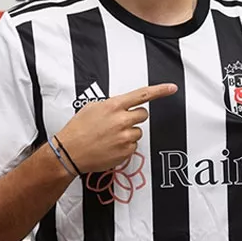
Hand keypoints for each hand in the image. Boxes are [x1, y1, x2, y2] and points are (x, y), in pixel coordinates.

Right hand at [55, 83, 176, 173]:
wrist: (69, 152)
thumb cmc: (78, 129)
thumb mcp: (92, 107)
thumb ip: (112, 105)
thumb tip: (122, 106)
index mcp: (114, 106)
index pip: (142, 95)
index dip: (160, 90)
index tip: (172, 88)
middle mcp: (121, 120)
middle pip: (143, 115)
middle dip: (134, 117)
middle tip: (119, 122)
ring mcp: (124, 137)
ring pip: (138, 132)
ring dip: (128, 133)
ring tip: (110, 136)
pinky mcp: (125, 152)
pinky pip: (133, 146)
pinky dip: (124, 146)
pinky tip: (110, 146)